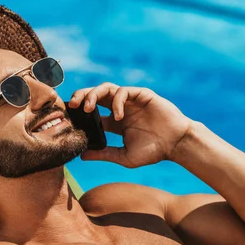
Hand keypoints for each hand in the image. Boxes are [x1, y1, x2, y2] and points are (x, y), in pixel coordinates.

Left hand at [68, 83, 191, 167]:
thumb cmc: (153, 152)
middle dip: (81, 96)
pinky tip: (117, 116)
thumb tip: (81, 156)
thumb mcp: (123, 156)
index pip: (92, 112)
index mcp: (115, 122)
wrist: (176, 145)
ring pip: (106, 88)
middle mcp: (120, 108)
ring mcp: (131, 100)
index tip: (69, 118)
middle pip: (95, 95)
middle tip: (72, 106)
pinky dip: (117, 102)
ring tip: (87, 108)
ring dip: (93, 95)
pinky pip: (123, 91)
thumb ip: (104, 154)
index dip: (79, 112)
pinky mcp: (141, 95)